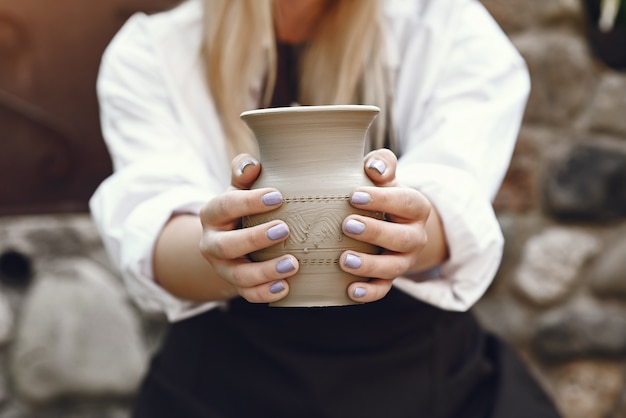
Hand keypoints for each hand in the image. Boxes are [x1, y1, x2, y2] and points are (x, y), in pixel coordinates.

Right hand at [198, 154, 298, 302]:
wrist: (231, 239)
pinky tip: (286, 287)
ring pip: (238, 275)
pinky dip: (265, 293)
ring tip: (293, 264)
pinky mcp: (236, 285)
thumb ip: (244, 173)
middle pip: (226, 245)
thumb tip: (251, 164)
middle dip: (255, 239)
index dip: (249, 202)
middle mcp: (212, 243)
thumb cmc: (243, 207)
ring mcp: (223, 268)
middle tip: (285, 229)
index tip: (278, 196)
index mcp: (212, 214)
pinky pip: (247, 294)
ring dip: (265, 271)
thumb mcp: (240, 187)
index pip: (225, 206)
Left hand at [340, 149, 443, 302]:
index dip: (383, 199)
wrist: (394, 225)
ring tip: (344, 260)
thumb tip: (374, 167)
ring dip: (370, 266)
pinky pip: (383, 289)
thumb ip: (382, 164)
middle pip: (403, 238)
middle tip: (347, 225)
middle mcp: (415, 236)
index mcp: (416, 208)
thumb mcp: (386, 179)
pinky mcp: (390, 278)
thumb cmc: (382, 197)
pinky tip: (350, 291)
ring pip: (394, 268)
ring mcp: (404, 260)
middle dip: (376, 233)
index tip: (354, 195)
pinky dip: (368, 293)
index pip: (406, 202)